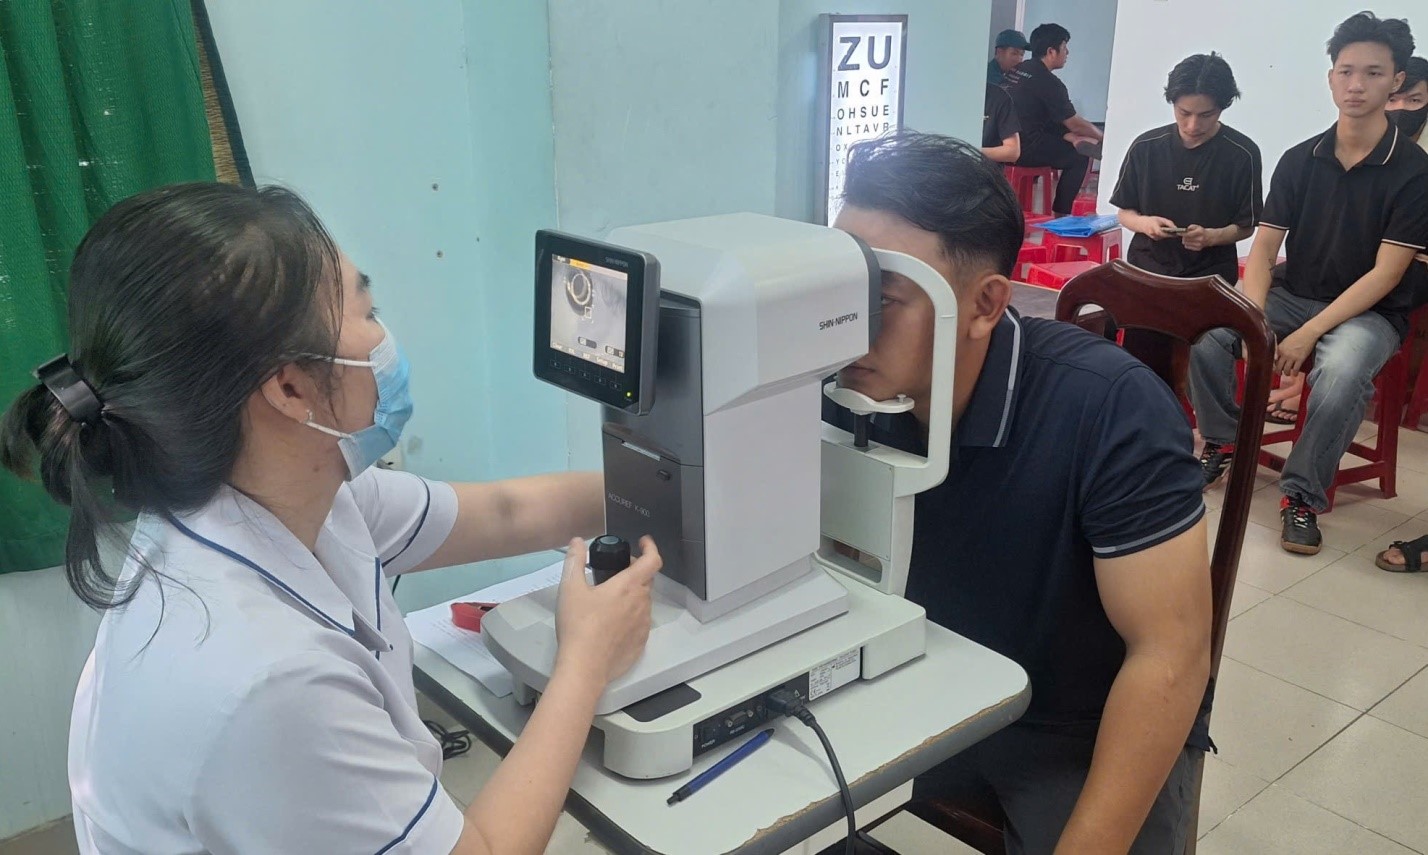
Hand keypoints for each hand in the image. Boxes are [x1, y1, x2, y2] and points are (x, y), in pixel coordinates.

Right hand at [553, 536, 661, 684]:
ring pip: (644, 602)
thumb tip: (577, 541)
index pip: (653, 560)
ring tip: (611, 597)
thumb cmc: (578, 624)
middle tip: (618, 570)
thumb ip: (574, 561)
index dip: (651, 547)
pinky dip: (631, 615)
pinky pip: (640, 623)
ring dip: (633, 594)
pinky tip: (612, 622)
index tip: (644, 542)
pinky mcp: (640, 643)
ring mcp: (644, 625)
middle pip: (647, 580)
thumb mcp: (570, 589)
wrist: (584, 667)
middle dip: (637, 570)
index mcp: (629, 586)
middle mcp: (642, 603)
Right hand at [1140, 216, 1178, 239]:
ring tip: (1174, 232)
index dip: (1169, 233)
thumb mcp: (1160, 219)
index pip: (1162, 232)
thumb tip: (1175, 228)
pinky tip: (1168, 232)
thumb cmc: (1151, 220)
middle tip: (1178, 232)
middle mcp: (1153, 234)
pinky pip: (1162, 237)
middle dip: (1171, 234)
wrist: (1141, 224)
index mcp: (1154, 227)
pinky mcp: (1155, 238)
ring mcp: (1153, 237)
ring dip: (1168, 234)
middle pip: (1164, 235)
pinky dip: (1166, 235)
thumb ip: (1168, 223)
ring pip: (1164, 237)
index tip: (1176, 233)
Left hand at [1181, 224, 1211, 251]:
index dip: (1182, 234)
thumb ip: (1191, 227)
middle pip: (1185, 239)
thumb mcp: (1198, 226)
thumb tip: (1185, 230)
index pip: (1187, 234)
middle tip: (1184, 235)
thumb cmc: (1202, 232)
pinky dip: (1187, 244)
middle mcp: (1200, 239)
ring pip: (1186, 243)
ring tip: (1188, 238)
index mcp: (1200, 232)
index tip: (1178, 233)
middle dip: (1183, 237)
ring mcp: (1199, 244)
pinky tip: (1191, 242)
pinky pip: (1187, 247)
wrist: (1210, 237)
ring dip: (1185, 241)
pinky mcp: (1198, 249)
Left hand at [1274, 327, 1320, 375]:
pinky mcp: (1300, 359)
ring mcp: (1292, 357)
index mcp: (1280, 348)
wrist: (1308, 333)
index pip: (1273, 360)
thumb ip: (1281, 348)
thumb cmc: (1297, 335)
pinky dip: (1295, 373)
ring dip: (1286, 373)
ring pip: (1286, 369)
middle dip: (1278, 372)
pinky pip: (1296, 369)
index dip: (1273, 365)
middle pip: (1278, 367)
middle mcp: (1284, 354)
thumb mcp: (1285, 341)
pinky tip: (1295, 374)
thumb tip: (1278, 356)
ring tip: (1287, 374)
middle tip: (1279, 373)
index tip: (1273, 368)